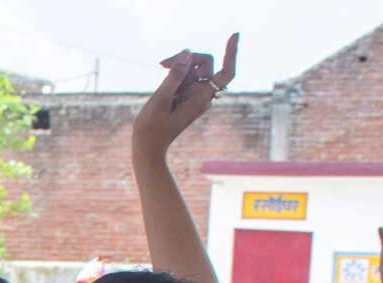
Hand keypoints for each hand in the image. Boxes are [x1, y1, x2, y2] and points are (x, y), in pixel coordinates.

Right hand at [133, 35, 237, 158]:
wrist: (148, 147)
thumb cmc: (152, 128)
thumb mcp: (161, 99)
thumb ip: (175, 75)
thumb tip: (186, 52)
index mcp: (201, 98)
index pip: (226, 72)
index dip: (232, 53)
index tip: (234, 34)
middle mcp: (202, 95)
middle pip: (205, 64)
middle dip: (187, 59)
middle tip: (161, 65)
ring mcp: (195, 95)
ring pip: (194, 69)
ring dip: (178, 66)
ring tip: (161, 75)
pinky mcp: (187, 95)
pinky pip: (187, 76)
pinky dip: (176, 73)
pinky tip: (164, 80)